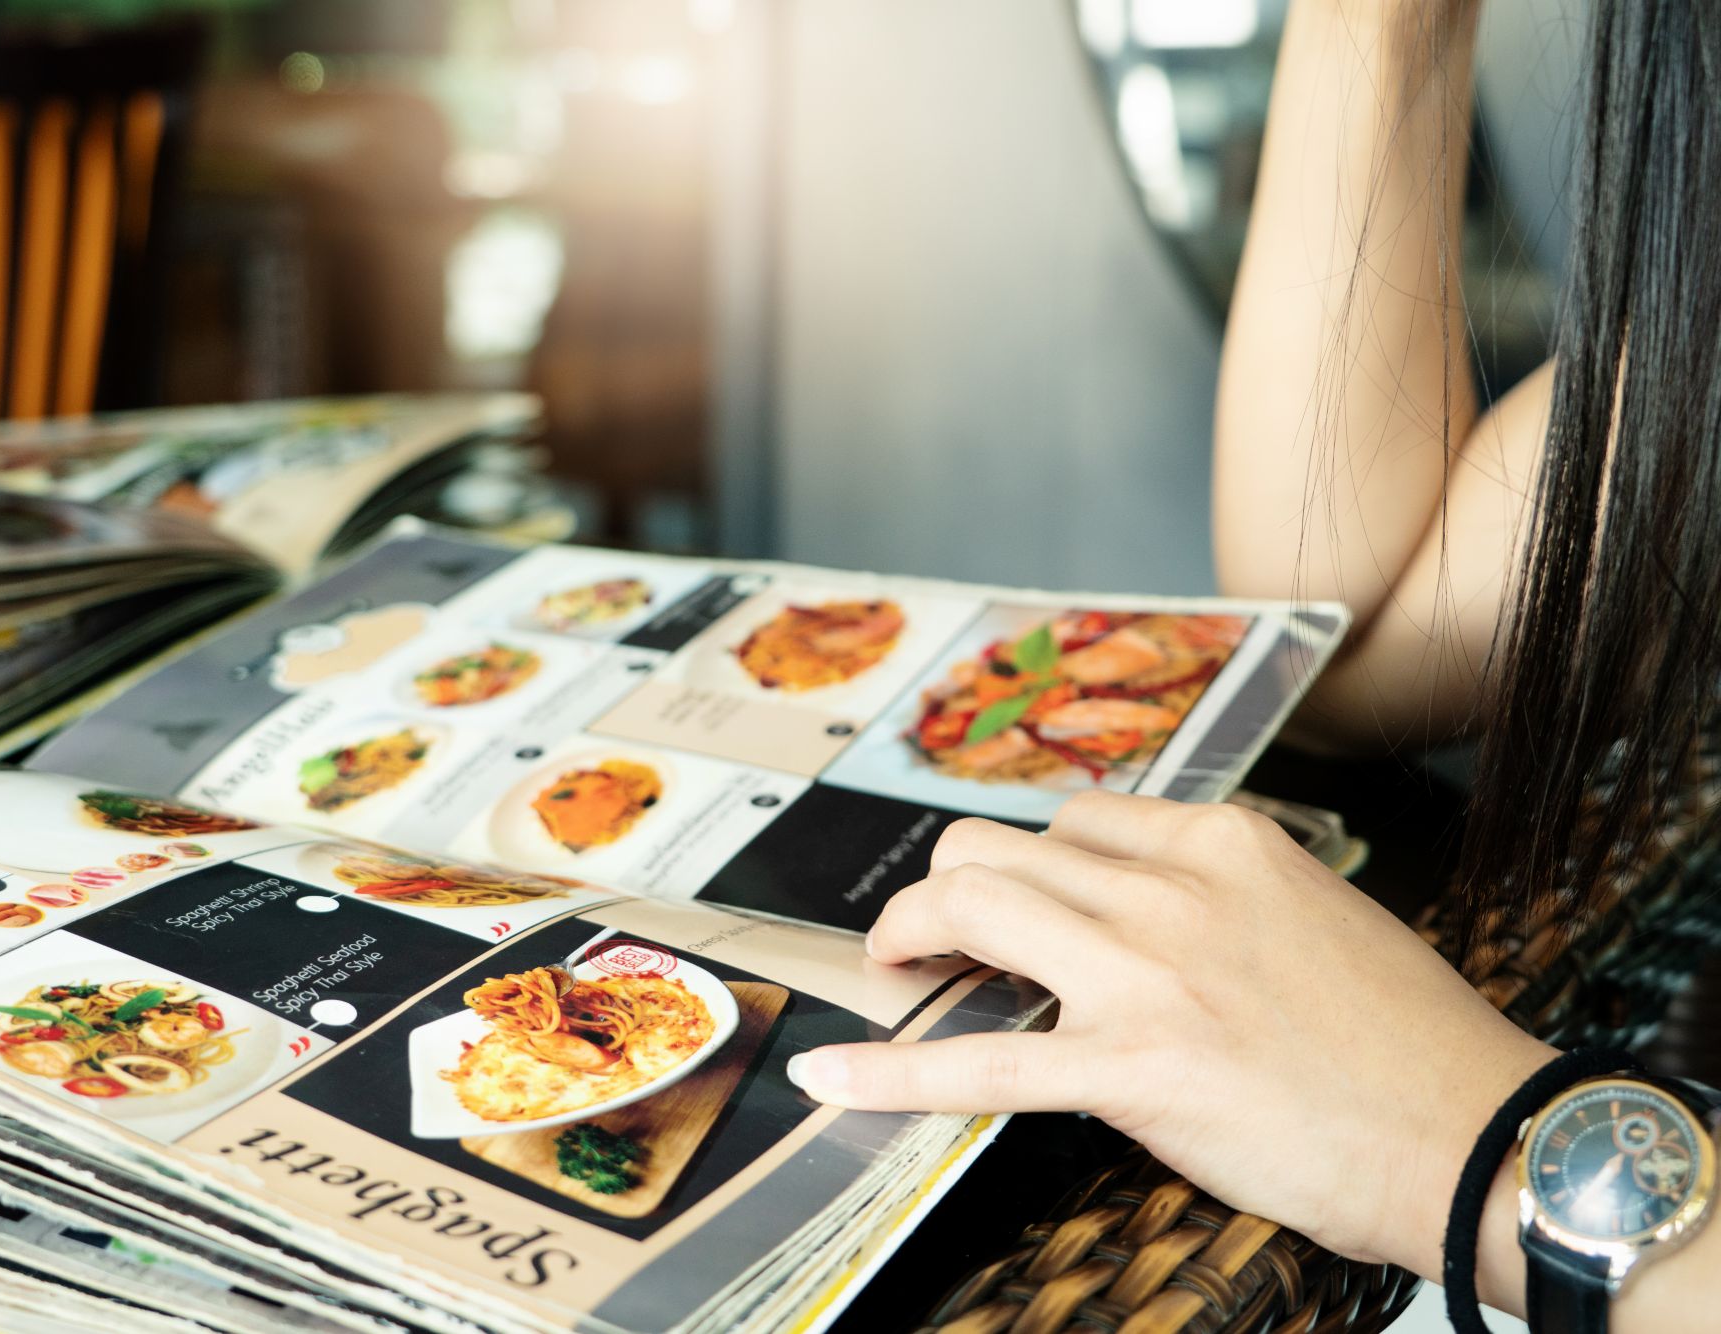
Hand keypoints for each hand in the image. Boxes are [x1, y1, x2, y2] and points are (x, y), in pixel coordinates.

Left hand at [785, 794, 1554, 1275]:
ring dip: (910, 935)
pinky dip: (890, 1072)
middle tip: (928, 936)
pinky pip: (979, 1060)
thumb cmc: (1408, 1044)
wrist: (1477, 1136)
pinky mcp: (1134, 1066)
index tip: (1012, 900)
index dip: (1028, 864)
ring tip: (893, 970)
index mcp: (1222, 843)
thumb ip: (1215, 899)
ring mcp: (1148, 971)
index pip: (1074, 817)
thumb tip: (1131, 913)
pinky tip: (831, 1078)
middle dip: (946, 888)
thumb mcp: (1313, 917)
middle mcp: (1173, 885)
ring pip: (973, 905)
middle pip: (998, 846)